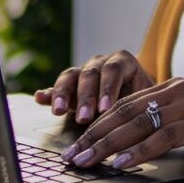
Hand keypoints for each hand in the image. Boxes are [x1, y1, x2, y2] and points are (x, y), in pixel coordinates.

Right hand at [34, 49, 153, 124]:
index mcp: (122, 62)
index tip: (105, 110)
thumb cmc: (144, 100)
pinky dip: (49, 93)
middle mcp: (101, 63)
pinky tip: (39, 98)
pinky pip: (57, 86)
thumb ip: (136, 104)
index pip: (113, 71)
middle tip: (84, 118)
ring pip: (71, 76)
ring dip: (63, 93)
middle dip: (86, 98)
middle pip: (90, 75)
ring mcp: (83, 72)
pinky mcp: (70, 85)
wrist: (138, 96)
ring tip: (58, 110)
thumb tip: (134, 120)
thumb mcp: (144, 99)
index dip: (108, 89)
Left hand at [59, 78, 183, 169]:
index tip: (77, 142)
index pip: (127, 104)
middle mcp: (178, 89)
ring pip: (139, 123)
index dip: (99, 123)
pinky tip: (122, 163)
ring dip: (108, 144)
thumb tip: (137, 142)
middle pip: (126, 112)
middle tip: (71, 155)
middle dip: (94, 134)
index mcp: (174, 87)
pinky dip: (139, 151)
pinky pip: (163, 136)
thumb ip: (170, 122)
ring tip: (86, 160)